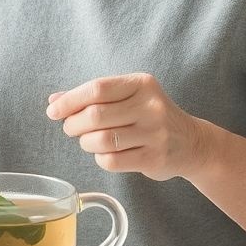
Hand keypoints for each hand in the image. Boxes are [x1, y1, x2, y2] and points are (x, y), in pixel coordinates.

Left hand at [46, 73, 210, 181]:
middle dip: (73, 124)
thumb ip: (93, 97)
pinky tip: (105, 154)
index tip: (53, 110)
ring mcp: (155, 133)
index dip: (70, 101)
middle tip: (70, 128)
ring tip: (88, 141)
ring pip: (101, 140)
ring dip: (85, 143)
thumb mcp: (128, 97)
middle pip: (95, 115)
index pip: (97, 89)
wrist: (192, 143)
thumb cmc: (151, 116)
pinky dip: (101, 158)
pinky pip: (112, 161)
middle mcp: (151, 106)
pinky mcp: (154, 158)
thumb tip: (54, 100)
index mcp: (141, 84)